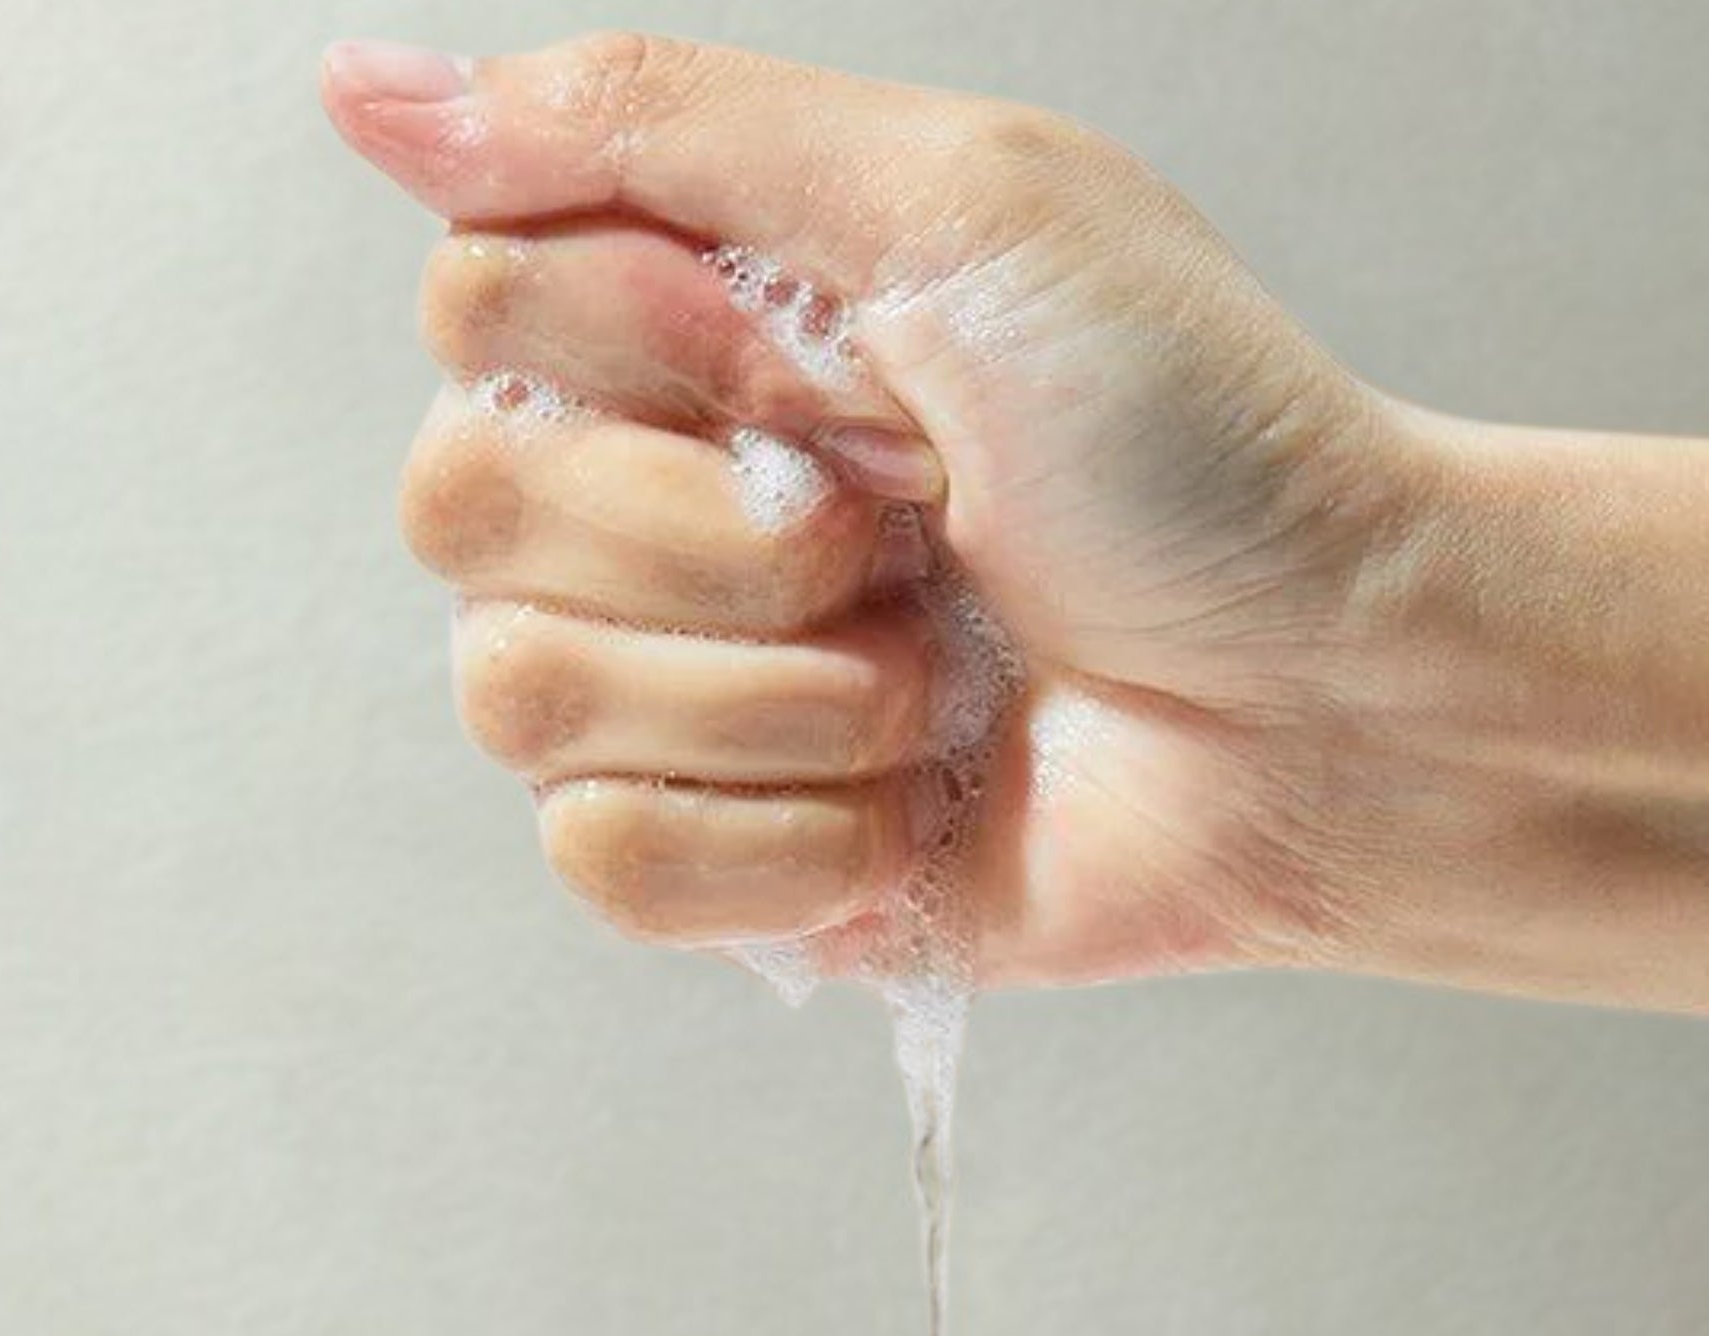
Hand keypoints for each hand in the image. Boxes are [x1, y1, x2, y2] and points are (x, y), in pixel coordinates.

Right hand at [321, 30, 1443, 986]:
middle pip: (458, 514)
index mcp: (698, 331)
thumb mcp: (958, 205)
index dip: (660, 354)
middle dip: (723, 539)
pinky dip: (782, 843)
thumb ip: (651, 128)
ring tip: (936, 681)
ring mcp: (697, 698)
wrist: (1339, 704)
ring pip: (520, 701)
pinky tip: (910, 808)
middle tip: (912, 533)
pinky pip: (610, 865)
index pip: (473, 314)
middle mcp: (666, 508)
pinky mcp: (745, 869)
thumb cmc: (1205, 452)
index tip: (859, 372)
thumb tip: (368, 92)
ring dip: (774, 695)